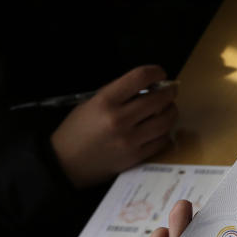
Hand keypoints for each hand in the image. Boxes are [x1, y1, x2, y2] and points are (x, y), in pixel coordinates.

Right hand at [50, 65, 178, 187]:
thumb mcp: (91, 102)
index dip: (156, 72)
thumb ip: (118, 93)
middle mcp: (119, 119)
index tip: (160, 74)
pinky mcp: (136, 157)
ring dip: (171, 112)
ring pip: (166, 121)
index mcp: (105, 101)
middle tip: (170, 91)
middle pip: (159, 99)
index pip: (140, 77)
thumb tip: (148, 86)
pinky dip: (165, 132)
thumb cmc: (77, 130)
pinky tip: (161, 129)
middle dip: (169, 92)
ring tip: (168, 109)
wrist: (65, 163)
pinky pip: (162, 141)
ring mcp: (130, 140)